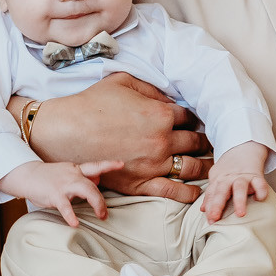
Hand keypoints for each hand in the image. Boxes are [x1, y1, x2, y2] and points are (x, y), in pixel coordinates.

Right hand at [1, 158, 121, 227]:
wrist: (26, 175)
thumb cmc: (47, 177)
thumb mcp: (67, 174)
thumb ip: (82, 177)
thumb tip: (98, 180)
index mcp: (76, 170)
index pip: (95, 166)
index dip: (109, 165)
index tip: (121, 164)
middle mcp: (72, 175)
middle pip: (93, 185)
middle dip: (102, 200)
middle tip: (104, 214)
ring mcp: (64, 184)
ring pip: (86, 190)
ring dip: (96, 203)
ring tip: (100, 216)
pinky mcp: (54, 194)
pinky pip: (65, 206)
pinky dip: (71, 216)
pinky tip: (75, 224)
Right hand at [11, 75, 210, 199]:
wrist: (65, 132)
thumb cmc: (91, 103)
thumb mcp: (123, 82)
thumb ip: (151, 89)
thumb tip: (169, 98)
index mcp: (160, 114)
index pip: (189, 117)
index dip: (195, 118)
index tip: (197, 122)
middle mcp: (162, 141)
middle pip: (195, 142)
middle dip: (204, 141)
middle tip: (210, 143)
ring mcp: (153, 164)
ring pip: (191, 167)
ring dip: (204, 166)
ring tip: (211, 166)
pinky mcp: (141, 183)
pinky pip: (173, 192)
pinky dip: (189, 193)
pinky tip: (197, 191)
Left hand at [200, 144, 269, 222]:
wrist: (242, 148)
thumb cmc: (229, 170)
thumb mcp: (216, 179)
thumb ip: (211, 195)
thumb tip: (203, 210)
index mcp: (218, 181)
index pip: (212, 194)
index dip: (210, 207)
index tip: (210, 220)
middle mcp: (229, 179)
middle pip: (222, 191)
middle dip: (218, 204)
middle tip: (215, 218)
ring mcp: (243, 177)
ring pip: (240, 187)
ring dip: (239, 200)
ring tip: (240, 214)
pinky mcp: (257, 175)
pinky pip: (260, 183)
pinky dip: (261, 190)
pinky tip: (259, 199)